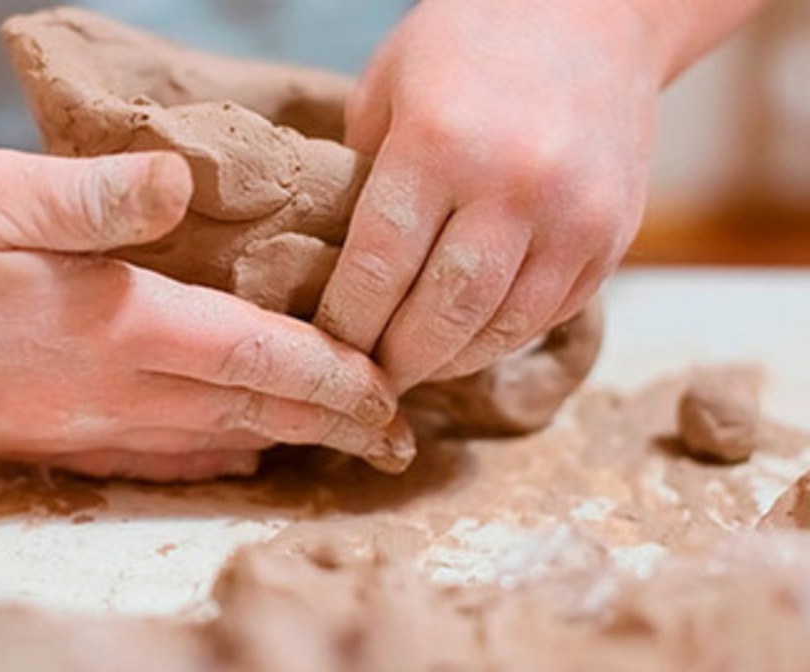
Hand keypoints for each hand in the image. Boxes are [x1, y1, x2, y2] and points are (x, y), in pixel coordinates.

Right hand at [0, 150, 405, 479]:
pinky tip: (225, 457)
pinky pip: (145, 462)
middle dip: (326, 425)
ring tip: (330, 447)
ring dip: (275, 444)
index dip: (329, 377)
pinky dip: (203, 460)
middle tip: (392, 438)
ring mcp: (72, 426)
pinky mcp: (38, 440)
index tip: (389, 394)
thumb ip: (96, 197)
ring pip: (202, 445)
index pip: (252, 359)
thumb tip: (182, 182)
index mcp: (112, 327)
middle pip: (244, 413)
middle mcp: (105, 393)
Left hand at [317, 0, 660, 392]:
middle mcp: (514, 184)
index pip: (378, 268)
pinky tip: (467, 337)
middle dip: (395, 360)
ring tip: (412, 366)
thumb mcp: (389, 85)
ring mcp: (574, 215)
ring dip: (448, 360)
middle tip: (364, 379)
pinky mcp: (613, 235)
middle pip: (441, 315)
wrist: (596, 11)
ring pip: (500, 328)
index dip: (345, 324)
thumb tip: (334, 268)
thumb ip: (360, 174)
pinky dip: (501, 337)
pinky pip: (548, 314)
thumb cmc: (470, 41)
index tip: (323, 347)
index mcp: (441, 143)